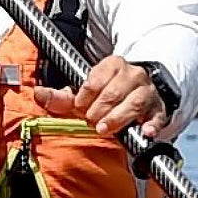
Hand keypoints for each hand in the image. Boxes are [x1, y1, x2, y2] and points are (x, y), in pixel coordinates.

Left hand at [34, 55, 172, 140]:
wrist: (139, 92)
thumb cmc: (106, 93)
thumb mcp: (84, 92)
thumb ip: (60, 96)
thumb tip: (38, 94)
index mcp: (112, 65)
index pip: (95, 80)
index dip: (84, 97)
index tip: (80, 108)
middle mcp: (132, 74)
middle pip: (114, 92)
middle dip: (99, 109)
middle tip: (92, 122)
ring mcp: (147, 91)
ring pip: (134, 102)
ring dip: (118, 117)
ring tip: (105, 129)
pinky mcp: (159, 108)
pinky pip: (157, 116)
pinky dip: (152, 124)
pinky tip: (145, 132)